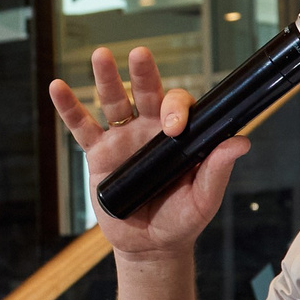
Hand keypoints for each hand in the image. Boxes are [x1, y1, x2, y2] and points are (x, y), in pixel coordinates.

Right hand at [49, 45, 246, 258]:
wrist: (150, 245)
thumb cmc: (181, 220)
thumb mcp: (203, 199)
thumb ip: (217, 170)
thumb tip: (241, 143)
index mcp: (178, 135)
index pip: (178, 106)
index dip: (176, 109)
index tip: (173, 126)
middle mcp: (150, 129)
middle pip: (145, 92)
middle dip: (142, 72)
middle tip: (140, 54)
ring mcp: (122, 138)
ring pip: (112, 101)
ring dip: (105, 78)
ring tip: (100, 55)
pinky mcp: (99, 153)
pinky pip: (81, 127)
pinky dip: (68, 108)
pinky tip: (57, 88)